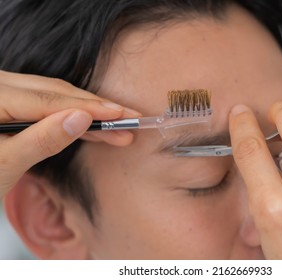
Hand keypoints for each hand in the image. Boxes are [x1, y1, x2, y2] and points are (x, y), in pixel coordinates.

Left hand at [0, 70, 140, 198]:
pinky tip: (93, 127)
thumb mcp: (4, 164)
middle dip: (96, 109)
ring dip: (89, 113)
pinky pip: (47, 104)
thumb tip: (80, 118)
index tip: (121, 113)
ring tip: (118, 128)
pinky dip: (72, 117)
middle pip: (56, 93)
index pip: (50, 99)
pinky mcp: (11, 103)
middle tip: (130, 120)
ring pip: (55, 97)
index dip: (90, 107)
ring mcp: (4, 92)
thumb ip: (41, 139)